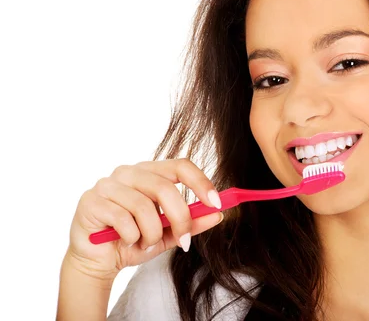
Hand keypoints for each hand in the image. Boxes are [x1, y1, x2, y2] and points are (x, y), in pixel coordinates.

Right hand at [64, 158, 222, 281]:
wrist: (99, 261)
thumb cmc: (133, 241)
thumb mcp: (168, 234)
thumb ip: (192, 223)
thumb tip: (218, 214)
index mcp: (150, 173)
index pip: (180, 166)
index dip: (201, 182)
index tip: (216, 203)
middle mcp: (128, 172)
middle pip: (164, 187)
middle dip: (179, 218)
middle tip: (183, 241)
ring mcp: (107, 184)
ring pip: (144, 207)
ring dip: (151, 234)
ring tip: (145, 243)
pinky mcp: (91, 201)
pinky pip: (122, 219)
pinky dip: (131, 237)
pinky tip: (126, 242)